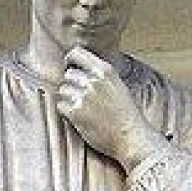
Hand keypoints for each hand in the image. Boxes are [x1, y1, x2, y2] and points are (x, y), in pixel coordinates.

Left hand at [56, 48, 167, 170]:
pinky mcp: (76, 113)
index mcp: (104, 71)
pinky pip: (60, 106)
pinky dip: (65, 112)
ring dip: (67, 99)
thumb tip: (81, 70)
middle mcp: (93, 80)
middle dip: (71, 86)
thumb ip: (100, 76)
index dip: (70, 61)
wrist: (131, 137)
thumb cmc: (127, 115)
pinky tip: (77, 118)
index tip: (70, 68)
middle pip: (68, 75)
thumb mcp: (118, 85)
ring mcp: (84, 96)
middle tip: (80, 98)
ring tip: (80, 109)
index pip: (77, 53)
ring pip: (62, 90)